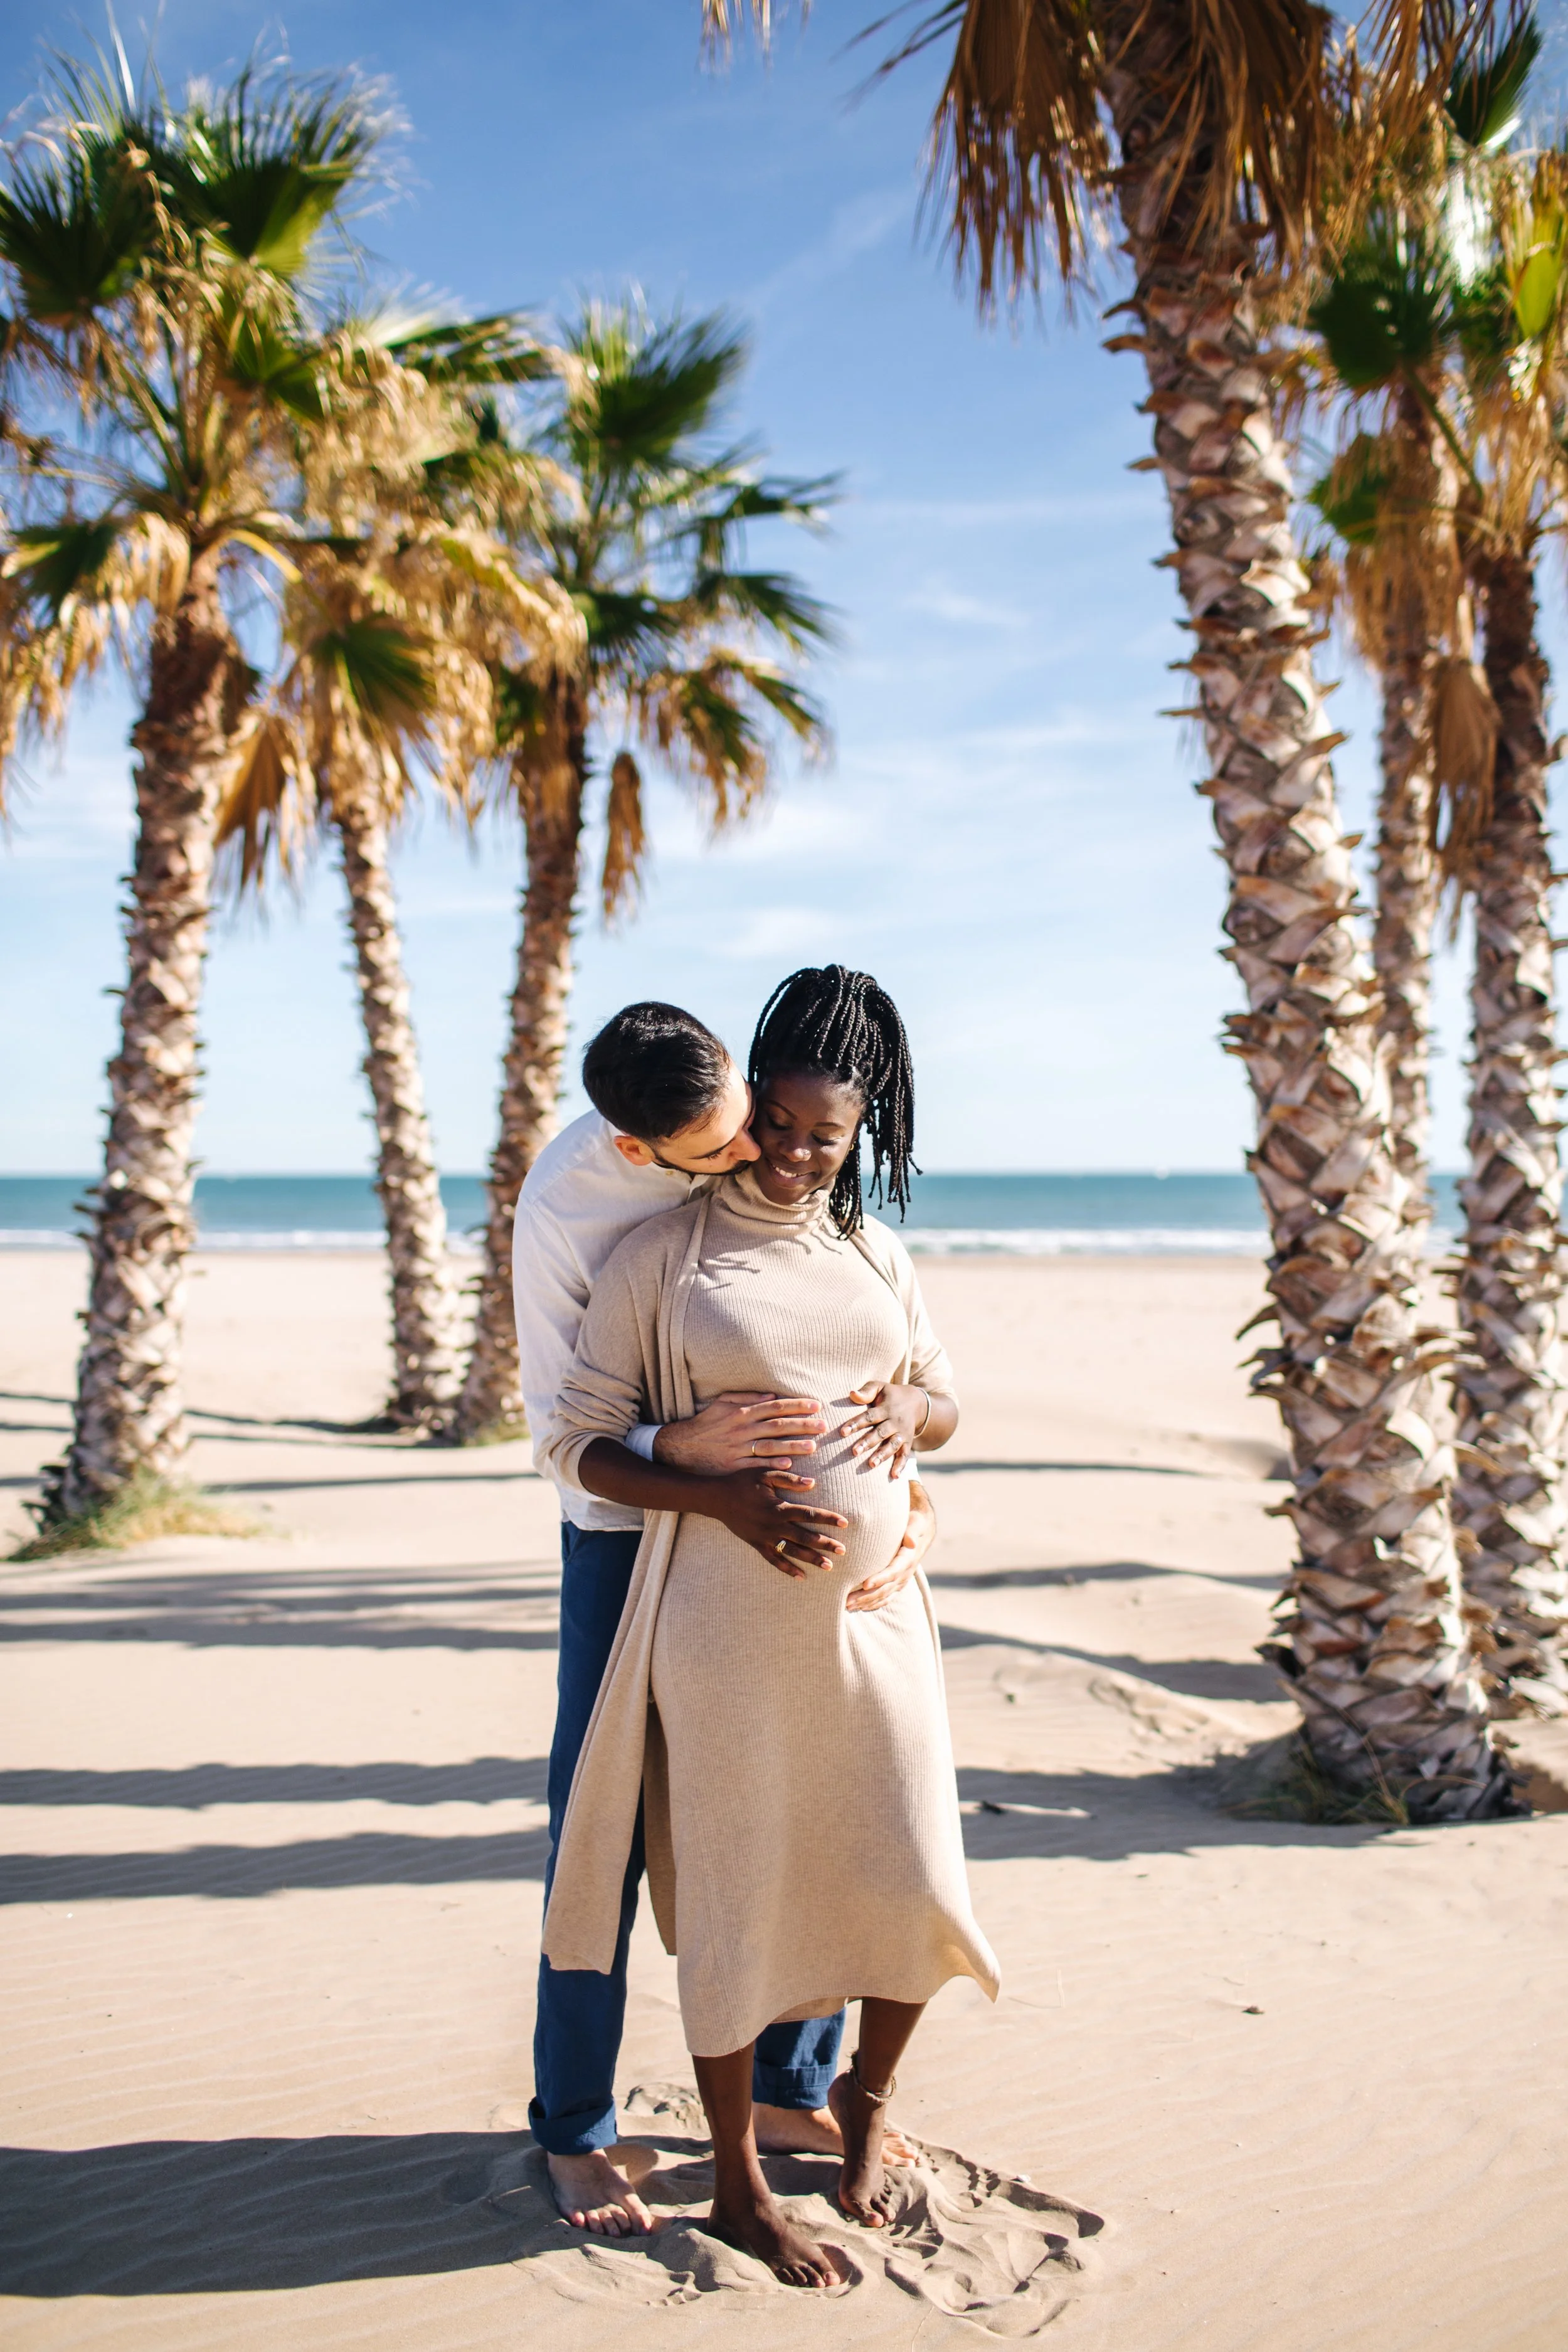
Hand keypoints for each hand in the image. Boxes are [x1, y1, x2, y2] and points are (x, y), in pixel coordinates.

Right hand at [654, 1391, 825, 1475]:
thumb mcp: (722, 1403)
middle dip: (802, 1425)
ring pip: (771, 1446)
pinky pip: (756, 1466)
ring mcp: (738, 1448)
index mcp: (742, 1412)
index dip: (796, 1405)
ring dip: (793, 1446)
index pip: (775, 1406)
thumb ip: (746, 1397)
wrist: (681, 1447)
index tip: (816, 1406)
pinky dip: (772, 1466)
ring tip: (813, 1446)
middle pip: (778, 1426)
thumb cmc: (705, 1424)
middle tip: (823, 1425)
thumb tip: (771, 1395)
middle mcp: (742, 1429)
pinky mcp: (734, 1466)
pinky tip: (789, 1466)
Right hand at [711, 1465, 848, 1579]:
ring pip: (792, 1551)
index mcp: (779, 1507)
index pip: (809, 1514)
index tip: (845, 1523)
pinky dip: (787, 1569)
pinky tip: (801, 1576)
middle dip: (825, 1544)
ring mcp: (765, 1537)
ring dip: (811, 1559)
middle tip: (843, 1550)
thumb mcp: (765, 1474)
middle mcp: (774, 1525)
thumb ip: (789, 1479)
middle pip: (805, 1537)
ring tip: (828, 1566)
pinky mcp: (756, 1544)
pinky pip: (774, 1560)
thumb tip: (812, 1483)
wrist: (717, 1498)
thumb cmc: (742, 1482)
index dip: (828, 1518)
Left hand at [841, 1381, 925, 1475]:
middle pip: (880, 1433)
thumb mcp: (880, 1387)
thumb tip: (851, 1393)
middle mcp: (895, 1422)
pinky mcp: (908, 1443)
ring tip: (871, 1464)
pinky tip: (894, 1477)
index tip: (842, 1432)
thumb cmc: (891, 1395)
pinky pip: (905, 1455)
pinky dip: (901, 1466)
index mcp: (886, 1408)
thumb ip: (866, 1391)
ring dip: (882, 1455)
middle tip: (854, 1452)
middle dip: (867, 1442)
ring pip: (892, 1445)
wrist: (917, 1403)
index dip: (856, 1423)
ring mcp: (902, 1433)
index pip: (869, 1416)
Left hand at [846, 1480, 935, 1612]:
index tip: (865, 1584)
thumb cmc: (914, 1522)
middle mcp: (905, 1573)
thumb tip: (910, 1542)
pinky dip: (873, 1604)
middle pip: (885, 1588)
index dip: (880, 1578)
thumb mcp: (916, 1523)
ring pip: (884, 1596)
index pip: (893, 1571)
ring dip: (866, 1603)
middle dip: (866, 1596)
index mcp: (908, 1558)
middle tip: (847, 1601)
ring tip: (847, 1607)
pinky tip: (859, 1608)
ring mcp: (902, 1580)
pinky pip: (886, 1597)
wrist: (922, 1529)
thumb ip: (912, 1531)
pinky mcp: (897, 1583)